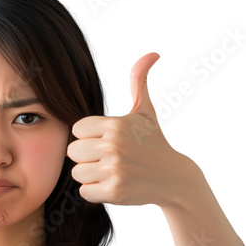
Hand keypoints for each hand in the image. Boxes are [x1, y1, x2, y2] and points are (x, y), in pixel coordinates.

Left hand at [66, 52, 191, 206]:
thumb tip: (152, 53)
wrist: (173, 178)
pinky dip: (95, 191)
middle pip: (72, 151)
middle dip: (86, 156)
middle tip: (106, 158)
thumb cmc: (153, 143)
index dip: (88, 137)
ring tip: (110, 171)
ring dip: (89, 175)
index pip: (76, 130)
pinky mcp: (114, 191)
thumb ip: (139, 82)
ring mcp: (114, 169)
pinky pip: (84, 191)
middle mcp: (113, 146)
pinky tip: (112, 185)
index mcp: (115, 125)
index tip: (105, 141)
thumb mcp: (145, 112)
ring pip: (76, 172)